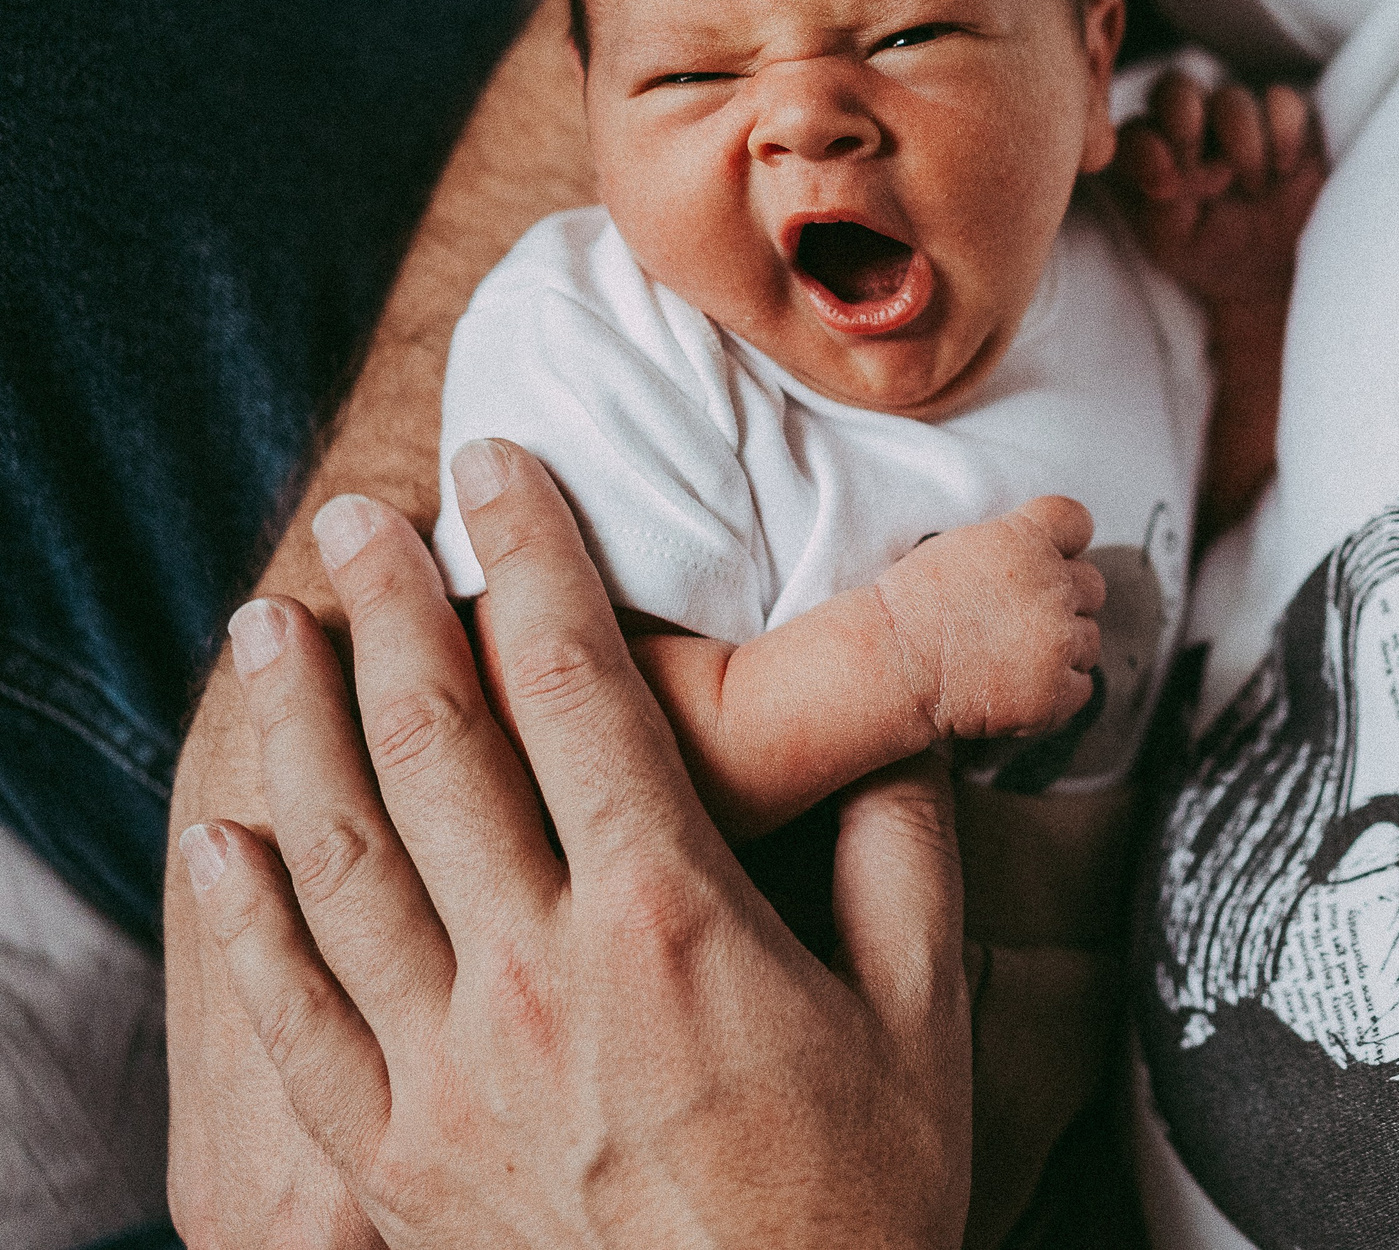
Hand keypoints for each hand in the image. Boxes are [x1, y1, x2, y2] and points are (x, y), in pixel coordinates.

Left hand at [182, 438, 969, 1249]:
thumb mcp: (926, 1013)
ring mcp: (445, 1069)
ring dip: (294, 724)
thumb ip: (907, 851)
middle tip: (357, 516)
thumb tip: (892, 736)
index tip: (501, 468)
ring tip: (268, 627)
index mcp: (670, 917)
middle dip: (389, 606)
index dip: (532, 556)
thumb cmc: (861, 1204)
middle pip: (433, 742)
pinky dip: (245, 917)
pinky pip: (290, 1016)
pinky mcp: (391, 1159)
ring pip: (337, 854)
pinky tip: (226, 842)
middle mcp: (535, 973)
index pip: (574, 685)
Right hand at [874, 495, 1106, 741]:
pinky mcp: (1053, 692)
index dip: (1066, 542)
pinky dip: (1056, 691)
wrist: (890, 664)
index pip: (1076, 521)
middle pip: (1092, 586)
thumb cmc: (912, 607)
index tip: (1051, 559)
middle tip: (1020, 621)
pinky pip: (1080, 687)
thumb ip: (1016, 545)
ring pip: (1088, 640)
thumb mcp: (963, 548)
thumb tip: (1051, 559)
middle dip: (1064, 601)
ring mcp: (1057, 641)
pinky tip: (1017, 688)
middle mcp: (1052, 586)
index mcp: (1027, 540)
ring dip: (1061, 649)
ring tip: (1011, 658)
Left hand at [1111, 71, 1325, 310]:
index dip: (1147, 150)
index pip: (1136, 130)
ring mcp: (1241, 120)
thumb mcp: (1175, 245)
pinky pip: (1281, 101)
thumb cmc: (1212, 251)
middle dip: (1184, 123)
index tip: (1165, 188)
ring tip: (1253, 188)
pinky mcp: (1288, 120)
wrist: (1277, 268)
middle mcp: (1193, 127)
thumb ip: (1158, 209)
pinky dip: (1282, 132)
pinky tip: (1283, 168)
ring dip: (1241, 143)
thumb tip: (1163, 174)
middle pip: (1175, 89)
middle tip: (1207, 172)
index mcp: (1153, 154)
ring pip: (1230, 98)